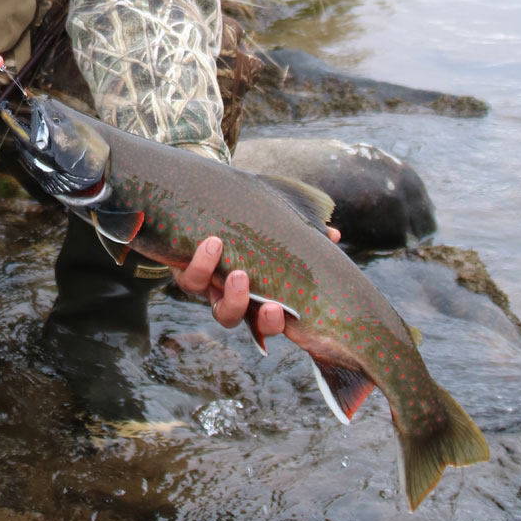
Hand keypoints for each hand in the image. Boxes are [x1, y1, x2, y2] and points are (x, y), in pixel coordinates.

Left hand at [173, 229, 340, 336]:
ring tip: (241, 272)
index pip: (274, 319)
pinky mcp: (186, 270)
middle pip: (249, 322)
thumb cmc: (247, 213)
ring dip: (231, 295)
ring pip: (220, 309)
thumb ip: (304, 228)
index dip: (276, 322)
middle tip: (270, 305)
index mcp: (262, 290)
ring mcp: (211, 286)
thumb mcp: (279, 217)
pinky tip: (212, 242)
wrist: (203, 197)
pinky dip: (202, 263)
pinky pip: (191, 279)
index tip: (284, 312)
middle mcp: (235, 295)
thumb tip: (333, 235)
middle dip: (262, 321)